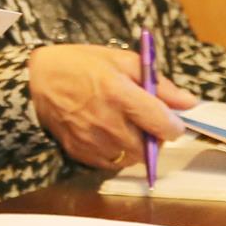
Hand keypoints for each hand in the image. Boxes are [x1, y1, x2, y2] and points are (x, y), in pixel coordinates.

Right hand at [29, 43, 192, 168]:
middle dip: (155, 136)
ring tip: (127, 126)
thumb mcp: (122, 61)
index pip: (162, 124)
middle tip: (147, 121)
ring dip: (138, 146)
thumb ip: (159, 84)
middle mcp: (106, 121)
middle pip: (150, 146)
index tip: (172, 120)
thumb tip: (188, 102)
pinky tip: (110, 134)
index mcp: (119, 93)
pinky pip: (112, 164)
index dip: (174, 125)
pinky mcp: (80, 153)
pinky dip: (118, 153)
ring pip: (133, 158)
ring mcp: (92, 141)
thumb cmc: (82, 65)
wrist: (38, 79)